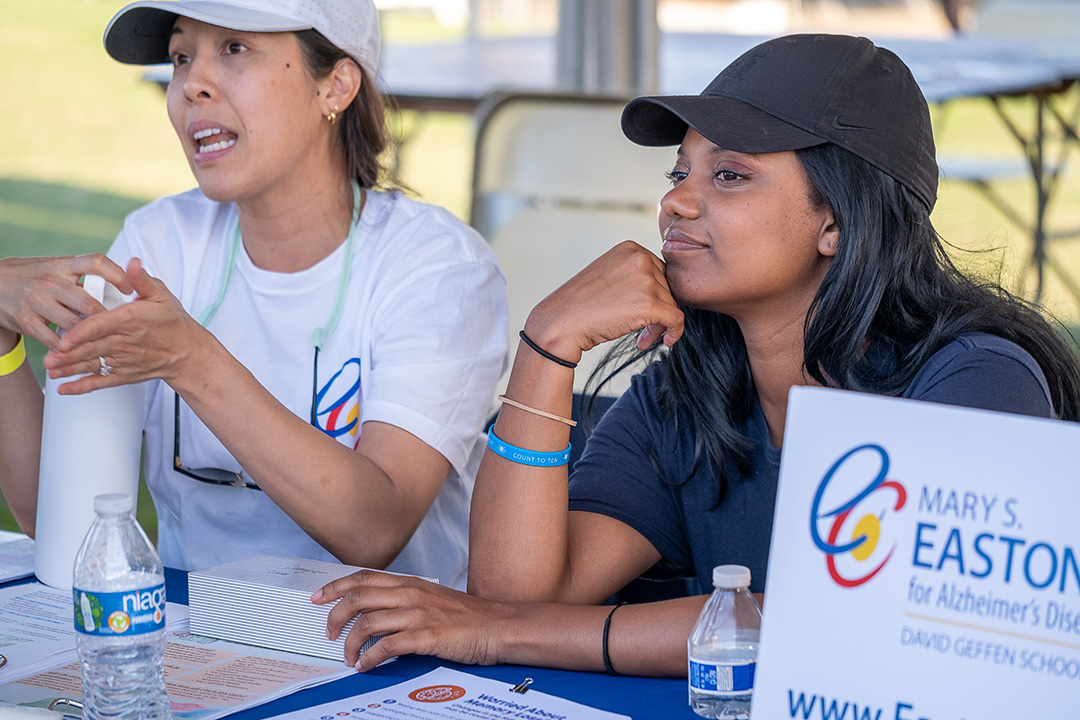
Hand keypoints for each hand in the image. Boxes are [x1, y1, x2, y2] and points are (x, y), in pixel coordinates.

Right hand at [0, 254, 131, 349]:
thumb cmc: (35, 277)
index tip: (130, 290)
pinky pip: (54, 341)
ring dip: (90, 336)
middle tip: (119, 328)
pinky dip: (69, 349)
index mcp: (63, 265)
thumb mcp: (57, 267)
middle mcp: (50, 281)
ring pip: (74, 325)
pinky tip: (78, 350)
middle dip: (107, 318)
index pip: (95, 262)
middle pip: (89, 302)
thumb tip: (125, 281)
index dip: (117, 275)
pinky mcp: (26, 321)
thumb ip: (83, 275)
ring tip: (103, 341)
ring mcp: (36, 301)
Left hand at [43, 258, 203, 393]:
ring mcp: (123, 360)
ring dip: (70, 369)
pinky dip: (82, 387)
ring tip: (51, 370)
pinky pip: (101, 382)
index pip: (101, 327)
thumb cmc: (172, 322)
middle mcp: (125, 342)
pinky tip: (65, 389)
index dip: (81, 334)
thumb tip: (131, 263)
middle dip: (69, 355)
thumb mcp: (160, 295)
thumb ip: (141, 279)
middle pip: (92, 348)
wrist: (187, 352)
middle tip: (47, 358)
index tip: (65, 339)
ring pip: (92, 365)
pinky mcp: (124, 374)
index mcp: (130, 320)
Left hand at [312, 570, 510, 670]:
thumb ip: (407, 601)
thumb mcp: (434, 599)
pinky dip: (370, 658)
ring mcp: (419, 614)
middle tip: (329, 632)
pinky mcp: (427, 636)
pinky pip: (386, 646)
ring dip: (350, 643)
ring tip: (349, 657)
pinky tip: (367, 665)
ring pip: (367, 622)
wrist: (499, 626)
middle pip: (358, 597)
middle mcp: (411, 594)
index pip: (364, 577)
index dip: (336, 586)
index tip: (319, 597)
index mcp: (411, 584)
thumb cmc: (470, 617)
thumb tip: (378, 612)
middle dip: (335, 615)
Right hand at [524, 241, 683, 362]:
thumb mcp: (609, 276)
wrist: (561, 323)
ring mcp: (646, 280)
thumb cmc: (580, 306)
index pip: (660, 271)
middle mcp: (640, 258)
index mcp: (630, 248)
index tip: (643, 312)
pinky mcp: (650, 303)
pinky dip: (675, 332)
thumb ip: (635, 275)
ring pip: (672, 304)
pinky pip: (676, 319)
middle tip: (644, 330)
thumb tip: (666, 291)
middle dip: (659, 311)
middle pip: (668, 287)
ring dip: (660, 324)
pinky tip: (666, 341)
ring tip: (642, 338)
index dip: (655, 295)